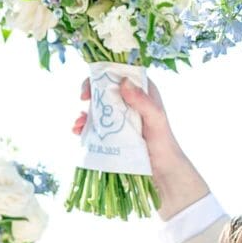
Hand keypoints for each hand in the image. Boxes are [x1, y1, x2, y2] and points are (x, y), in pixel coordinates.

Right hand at [70, 70, 208, 216]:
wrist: (160, 168)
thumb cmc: (162, 140)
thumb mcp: (155, 117)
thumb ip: (141, 100)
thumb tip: (123, 82)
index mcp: (141, 91)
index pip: (120, 74)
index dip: (105, 73)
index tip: (95, 83)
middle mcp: (128, 101)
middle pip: (105, 89)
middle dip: (91, 92)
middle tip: (82, 99)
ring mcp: (119, 117)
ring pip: (97, 108)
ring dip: (84, 113)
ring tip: (78, 123)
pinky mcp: (111, 133)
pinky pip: (94, 126)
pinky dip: (84, 127)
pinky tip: (78, 131)